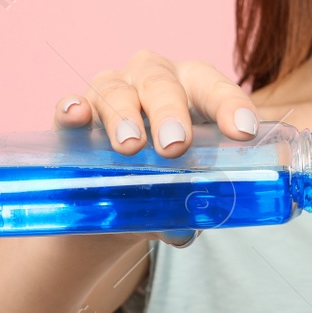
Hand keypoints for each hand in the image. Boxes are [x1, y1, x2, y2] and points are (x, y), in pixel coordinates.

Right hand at [53, 51, 259, 248]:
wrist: (111, 202)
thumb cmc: (163, 180)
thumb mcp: (182, 191)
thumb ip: (186, 207)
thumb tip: (182, 232)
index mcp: (193, 91)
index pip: (215, 89)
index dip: (231, 105)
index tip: (242, 131)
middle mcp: (152, 81)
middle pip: (162, 82)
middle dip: (170, 112)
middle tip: (174, 146)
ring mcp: (111, 92)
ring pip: (115, 90)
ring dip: (123, 116)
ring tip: (129, 147)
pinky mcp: (73, 115)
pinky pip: (69, 106)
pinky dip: (72, 108)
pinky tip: (76, 114)